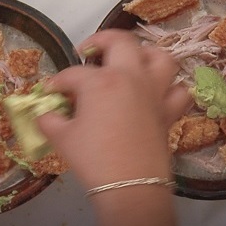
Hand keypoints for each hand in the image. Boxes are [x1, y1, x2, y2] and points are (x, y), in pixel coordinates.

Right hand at [35, 29, 190, 190]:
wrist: (130, 186)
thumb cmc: (93, 159)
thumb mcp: (62, 138)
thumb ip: (50, 120)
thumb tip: (46, 113)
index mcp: (100, 80)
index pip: (73, 73)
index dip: (58, 82)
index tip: (51, 92)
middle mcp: (131, 77)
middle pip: (121, 41)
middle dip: (102, 40)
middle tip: (89, 52)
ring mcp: (154, 92)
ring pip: (161, 57)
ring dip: (146, 55)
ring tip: (132, 62)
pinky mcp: (169, 111)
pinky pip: (179, 91)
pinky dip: (171, 89)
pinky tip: (158, 94)